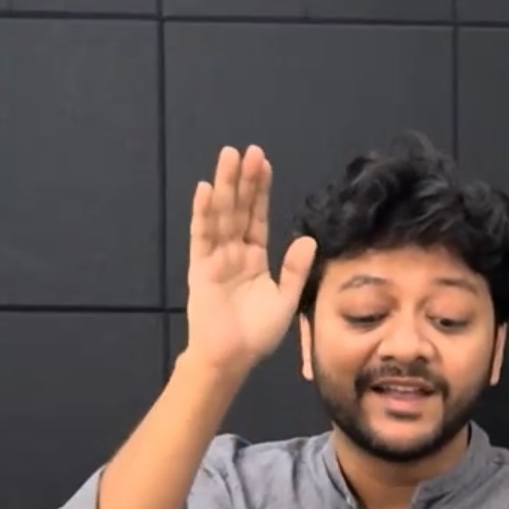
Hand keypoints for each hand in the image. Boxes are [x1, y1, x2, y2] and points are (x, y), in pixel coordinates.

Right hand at [182, 145, 317, 374]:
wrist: (232, 358)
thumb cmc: (257, 334)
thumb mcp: (286, 300)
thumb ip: (295, 269)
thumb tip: (308, 239)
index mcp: (255, 257)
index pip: (258, 216)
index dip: (261, 190)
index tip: (264, 163)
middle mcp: (234, 252)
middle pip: (239, 208)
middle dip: (243, 179)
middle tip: (248, 150)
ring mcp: (216, 257)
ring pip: (221, 215)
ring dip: (224, 186)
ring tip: (228, 156)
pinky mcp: (200, 268)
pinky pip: (202, 236)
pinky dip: (203, 212)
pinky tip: (206, 189)